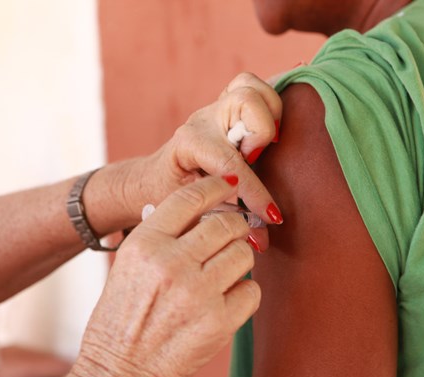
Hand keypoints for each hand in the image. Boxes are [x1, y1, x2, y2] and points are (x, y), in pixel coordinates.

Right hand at [72, 175, 260, 376]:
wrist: (121, 375)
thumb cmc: (121, 320)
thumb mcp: (127, 267)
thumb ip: (159, 236)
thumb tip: (200, 209)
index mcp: (144, 245)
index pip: (189, 198)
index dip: (215, 186)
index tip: (229, 182)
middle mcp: (171, 264)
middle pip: (224, 223)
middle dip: (235, 224)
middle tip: (234, 232)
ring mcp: (198, 294)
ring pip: (243, 252)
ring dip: (239, 258)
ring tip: (223, 271)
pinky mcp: (220, 322)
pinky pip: (252, 289)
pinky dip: (244, 292)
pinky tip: (225, 299)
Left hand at [115, 73, 280, 242]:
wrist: (151, 179)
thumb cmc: (168, 198)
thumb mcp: (191, 213)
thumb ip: (226, 224)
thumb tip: (262, 241)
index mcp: (189, 144)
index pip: (231, 162)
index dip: (256, 193)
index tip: (271, 217)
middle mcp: (204, 119)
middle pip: (245, 101)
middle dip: (260, 134)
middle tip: (253, 161)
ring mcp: (216, 109)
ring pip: (252, 88)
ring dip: (267, 115)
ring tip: (260, 147)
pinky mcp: (228, 107)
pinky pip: (255, 88)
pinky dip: (268, 105)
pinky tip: (265, 136)